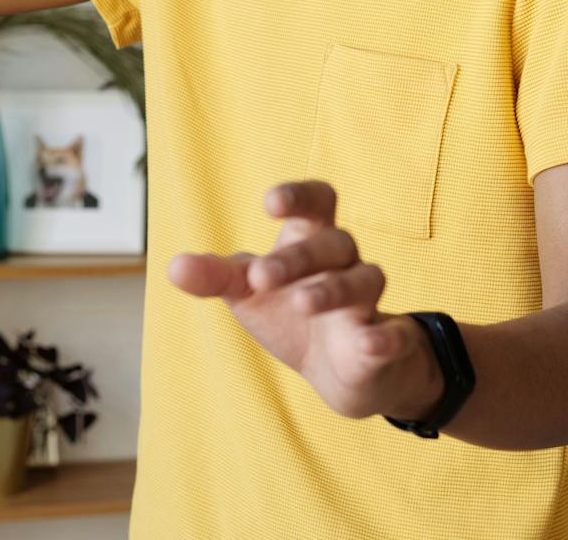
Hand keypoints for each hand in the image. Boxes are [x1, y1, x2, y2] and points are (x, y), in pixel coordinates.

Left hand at [165, 180, 440, 422]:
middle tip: (260, 276)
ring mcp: (370, 302)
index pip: (318, 201)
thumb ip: (216, 278)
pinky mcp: (387, 342)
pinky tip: (371, 343)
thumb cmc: (290, 314)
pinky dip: (385, 337)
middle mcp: (346, 264)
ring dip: (334, 289)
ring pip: (365, 280)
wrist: (339, 372)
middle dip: (298, 257)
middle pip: (334, 243)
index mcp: (312, 241)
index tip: (270, 202)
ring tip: (302, 303)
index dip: (299, 195)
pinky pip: (394, 334)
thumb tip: (173, 267)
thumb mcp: (248, 294)